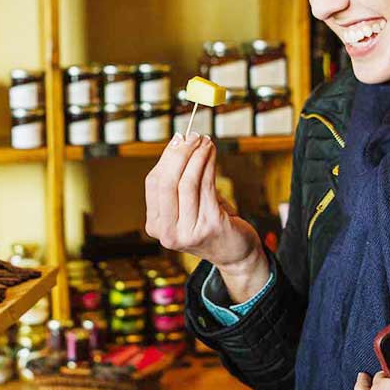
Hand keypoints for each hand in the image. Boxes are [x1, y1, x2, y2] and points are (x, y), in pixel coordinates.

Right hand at [144, 132, 265, 299]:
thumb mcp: (186, 206)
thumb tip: (178, 142)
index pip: (154, 183)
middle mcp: (167, 233)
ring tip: (206, 141)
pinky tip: (212, 154)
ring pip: (187, 182)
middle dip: (179, 154)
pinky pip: (206, 186)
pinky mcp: (209, 226)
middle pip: (167, 183)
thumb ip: (177, 182)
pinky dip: (208, 165)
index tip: (179, 138)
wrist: (235, 253)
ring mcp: (187, 232)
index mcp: (155, 226)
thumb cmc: (210, 223)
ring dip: (197, 156)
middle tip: (192, 136)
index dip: (166, 158)